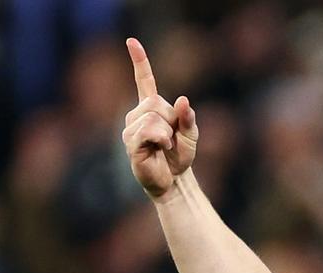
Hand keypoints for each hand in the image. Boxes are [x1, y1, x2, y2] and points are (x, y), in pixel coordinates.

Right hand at [122, 38, 198, 198]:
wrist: (174, 181)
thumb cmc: (180, 157)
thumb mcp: (191, 135)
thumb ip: (188, 117)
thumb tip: (183, 100)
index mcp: (151, 109)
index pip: (144, 81)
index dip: (139, 62)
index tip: (132, 42)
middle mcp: (137, 115)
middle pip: (156, 102)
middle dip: (171, 120)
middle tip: (171, 138)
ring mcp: (131, 128)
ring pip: (152, 117)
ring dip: (166, 133)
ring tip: (165, 146)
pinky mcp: (131, 143)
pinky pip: (147, 131)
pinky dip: (160, 138)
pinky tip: (162, 147)